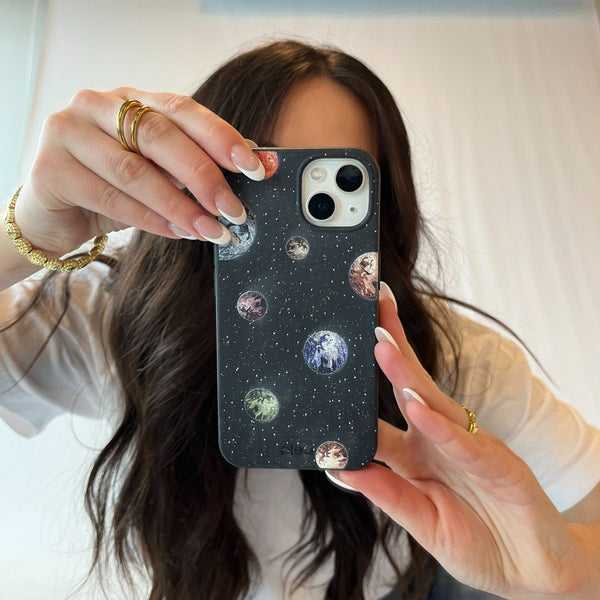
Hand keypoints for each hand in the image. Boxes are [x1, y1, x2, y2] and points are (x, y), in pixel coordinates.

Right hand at [13, 87, 262, 256]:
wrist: (57, 215)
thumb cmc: (115, 188)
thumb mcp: (160, 172)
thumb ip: (198, 163)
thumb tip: (258, 161)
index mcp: (130, 99)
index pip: (181, 109)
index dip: (221, 136)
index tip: (254, 167)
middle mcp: (97, 105)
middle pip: (158, 135)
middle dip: (204, 176)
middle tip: (234, 209)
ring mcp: (68, 133)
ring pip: (134, 171)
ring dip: (180, 206)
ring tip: (212, 230)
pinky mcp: (50, 170)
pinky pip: (109, 197)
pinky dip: (150, 219)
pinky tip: (177, 233)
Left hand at [334, 285, 594, 598]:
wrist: (531, 573)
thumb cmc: (476, 542)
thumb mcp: (420, 519)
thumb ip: (384, 492)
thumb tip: (338, 467)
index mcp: (416, 452)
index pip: (381, 412)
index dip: (361, 386)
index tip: (338, 358)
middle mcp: (439, 440)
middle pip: (409, 387)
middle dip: (389, 351)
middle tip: (367, 315)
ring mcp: (469, 447)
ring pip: (434, 403)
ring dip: (406, 374)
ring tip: (382, 347)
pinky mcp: (499, 466)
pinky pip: (464, 444)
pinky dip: (441, 427)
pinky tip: (418, 408)